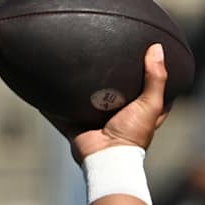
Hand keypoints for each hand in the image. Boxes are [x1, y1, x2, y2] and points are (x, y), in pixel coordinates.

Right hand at [42, 44, 170, 161]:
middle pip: (115, 92)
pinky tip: (47, 84)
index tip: (143, 54)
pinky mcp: (76, 123)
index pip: (147, 90)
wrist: (105, 157)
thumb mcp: (151, 103)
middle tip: (103, 53)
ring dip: (82, 87)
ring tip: (75, 63)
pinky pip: (61, 110)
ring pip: (87, 99)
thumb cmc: (132, 133)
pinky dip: (54, 100)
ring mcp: (95, 120)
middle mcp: (118, 115)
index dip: (146, 73)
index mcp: (139, 112)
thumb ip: (156, 78)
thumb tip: (157, 47)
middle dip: (109, 78)